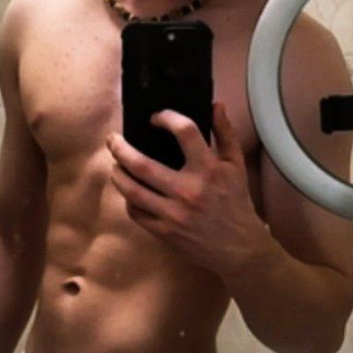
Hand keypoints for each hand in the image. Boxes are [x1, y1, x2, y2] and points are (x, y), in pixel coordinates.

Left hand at [106, 101, 271, 277]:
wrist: (239, 247)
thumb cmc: (236, 202)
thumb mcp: (235, 165)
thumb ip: (224, 132)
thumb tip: (214, 104)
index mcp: (209, 169)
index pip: (185, 132)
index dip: (167, 118)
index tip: (156, 117)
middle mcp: (188, 191)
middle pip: (142, 165)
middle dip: (121, 149)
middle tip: (112, 139)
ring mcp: (174, 214)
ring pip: (132, 191)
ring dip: (118, 174)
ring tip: (115, 165)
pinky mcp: (164, 232)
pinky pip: (136, 213)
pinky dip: (129, 200)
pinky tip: (129, 191)